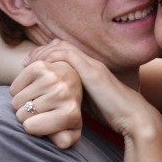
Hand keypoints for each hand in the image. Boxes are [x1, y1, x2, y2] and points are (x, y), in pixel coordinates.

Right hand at [10, 53, 82, 149]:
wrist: (70, 79)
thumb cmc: (66, 109)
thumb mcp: (70, 129)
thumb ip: (65, 139)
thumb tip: (59, 141)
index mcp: (70, 113)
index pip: (30, 127)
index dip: (32, 128)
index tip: (42, 122)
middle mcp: (62, 93)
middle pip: (21, 115)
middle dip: (25, 116)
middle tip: (38, 110)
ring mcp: (51, 78)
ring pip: (16, 101)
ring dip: (20, 104)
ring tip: (34, 100)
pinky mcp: (39, 67)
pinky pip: (14, 88)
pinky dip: (17, 91)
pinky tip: (30, 90)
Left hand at [26, 40, 161, 139]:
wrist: (133, 117)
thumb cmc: (114, 115)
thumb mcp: (91, 103)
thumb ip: (77, 97)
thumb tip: (60, 103)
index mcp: (90, 69)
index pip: (65, 52)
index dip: (46, 56)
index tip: (32, 66)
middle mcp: (91, 63)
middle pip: (61, 45)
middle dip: (42, 51)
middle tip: (27, 63)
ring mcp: (92, 65)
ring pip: (62, 47)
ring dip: (43, 53)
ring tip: (30, 64)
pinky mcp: (93, 72)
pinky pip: (68, 56)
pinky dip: (52, 57)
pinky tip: (41, 67)